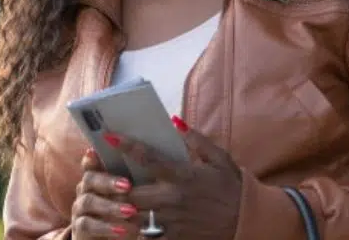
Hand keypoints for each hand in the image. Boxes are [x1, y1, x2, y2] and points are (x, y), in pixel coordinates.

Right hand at [72, 148, 139, 238]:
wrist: (114, 235)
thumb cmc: (126, 209)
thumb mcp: (133, 191)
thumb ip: (133, 173)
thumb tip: (149, 152)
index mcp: (97, 174)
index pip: (93, 159)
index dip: (100, 152)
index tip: (108, 143)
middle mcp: (85, 188)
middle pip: (90, 178)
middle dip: (109, 181)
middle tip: (127, 186)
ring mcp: (80, 207)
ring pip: (89, 201)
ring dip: (110, 206)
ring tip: (130, 211)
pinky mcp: (80, 227)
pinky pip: (87, 225)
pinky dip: (106, 227)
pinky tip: (123, 230)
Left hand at [108, 116, 242, 239]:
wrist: (248, 221)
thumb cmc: (232, 187)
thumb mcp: (219, 158)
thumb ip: (196, 140)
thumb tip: (175, 121)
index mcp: (184, 174)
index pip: (148, 158)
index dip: (127, 146)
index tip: (109, 136)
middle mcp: (174, 198)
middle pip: (132, 192)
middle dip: (114, 186)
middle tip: (100, 177)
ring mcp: (174, 220)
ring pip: (135, 217)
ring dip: (119, 209)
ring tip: (106, 202)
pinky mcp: (177, 238)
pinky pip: (149, 238)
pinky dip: (135, 234)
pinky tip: (126, 227)